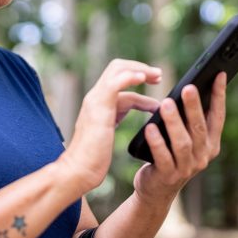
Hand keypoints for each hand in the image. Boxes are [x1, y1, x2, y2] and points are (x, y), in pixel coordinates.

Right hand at [59, 59, 161, 194]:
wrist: (79, 171)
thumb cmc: (93, 159)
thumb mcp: (106, 131)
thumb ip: (114, 118)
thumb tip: (127, 114)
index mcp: (98, 102)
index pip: (119, 80)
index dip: (138, 79)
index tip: (156, 83)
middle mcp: (95, 96)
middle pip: (117, 67)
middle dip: (140, 67)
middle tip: (158, 75)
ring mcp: (96, 100)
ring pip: (117, 69)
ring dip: (140, 69)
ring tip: (156, 76)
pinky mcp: (99, 107)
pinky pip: (115, 84)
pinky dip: (130, 77)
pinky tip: (142, 78)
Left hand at [133, 72, 226, 201]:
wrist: (156, 190)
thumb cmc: (170, 154)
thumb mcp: (185, 137)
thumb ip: (189, 119)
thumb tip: (190, 88)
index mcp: (211, 143)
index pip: (218, 116)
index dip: (219, 95)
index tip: (219, 74)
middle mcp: (203, 156)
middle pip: (199, 127)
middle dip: (194, 107)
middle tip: (187, 87)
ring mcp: (187, 168)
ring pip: (183, 142)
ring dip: (174, 122)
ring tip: (165, 104)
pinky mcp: (169, 176)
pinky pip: (163, 157)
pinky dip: (157, 142)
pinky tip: (149, 128)